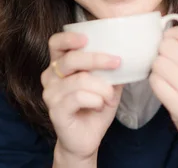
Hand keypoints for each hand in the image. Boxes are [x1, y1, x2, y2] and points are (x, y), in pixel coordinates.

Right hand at [41, 31, 122, 165]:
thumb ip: (110, 69)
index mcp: (60, 65)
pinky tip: (99, 106)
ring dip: (102, 88)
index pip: (56, 43)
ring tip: (109, 97)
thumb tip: (127, 53)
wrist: (87, 139)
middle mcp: (51, 77)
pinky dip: (95, 100)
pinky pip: (78, 97)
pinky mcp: (55, 110)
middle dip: (97, 59)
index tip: (87, 39)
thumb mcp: (107, 84)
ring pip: (79, 80)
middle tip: (117, 62)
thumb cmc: (95, 107)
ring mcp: (50, 94)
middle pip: (70, 59)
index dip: (69, 38)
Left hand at [149, 0, 177, 165]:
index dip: (170, 36)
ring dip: (157, 68)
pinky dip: (155, 82)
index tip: (172, 46)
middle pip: (166, 47)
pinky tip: (164, 86)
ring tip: (166, 74)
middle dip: (162, 53)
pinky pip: (155, 82)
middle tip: (168, 61)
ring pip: (158, 64)